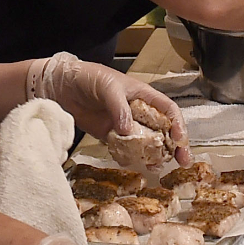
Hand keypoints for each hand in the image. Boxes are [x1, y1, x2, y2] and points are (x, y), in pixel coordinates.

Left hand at [31, 54, 190, 166]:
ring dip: (154, 155)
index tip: (179, 139)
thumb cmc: (88, 77)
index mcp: (143, 95)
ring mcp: (124, 125)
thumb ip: (119, 108)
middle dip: (174, 145)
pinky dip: (130, 157)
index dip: (177, 124)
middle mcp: (137, 111)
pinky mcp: (109, 135)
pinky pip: (125, 149)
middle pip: (162, 129)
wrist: (61, 86)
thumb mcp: (108, 87)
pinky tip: (135, 164)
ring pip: (145, 142)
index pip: (168, 110)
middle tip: (182, 161)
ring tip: (158, 167)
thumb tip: (128, 130)